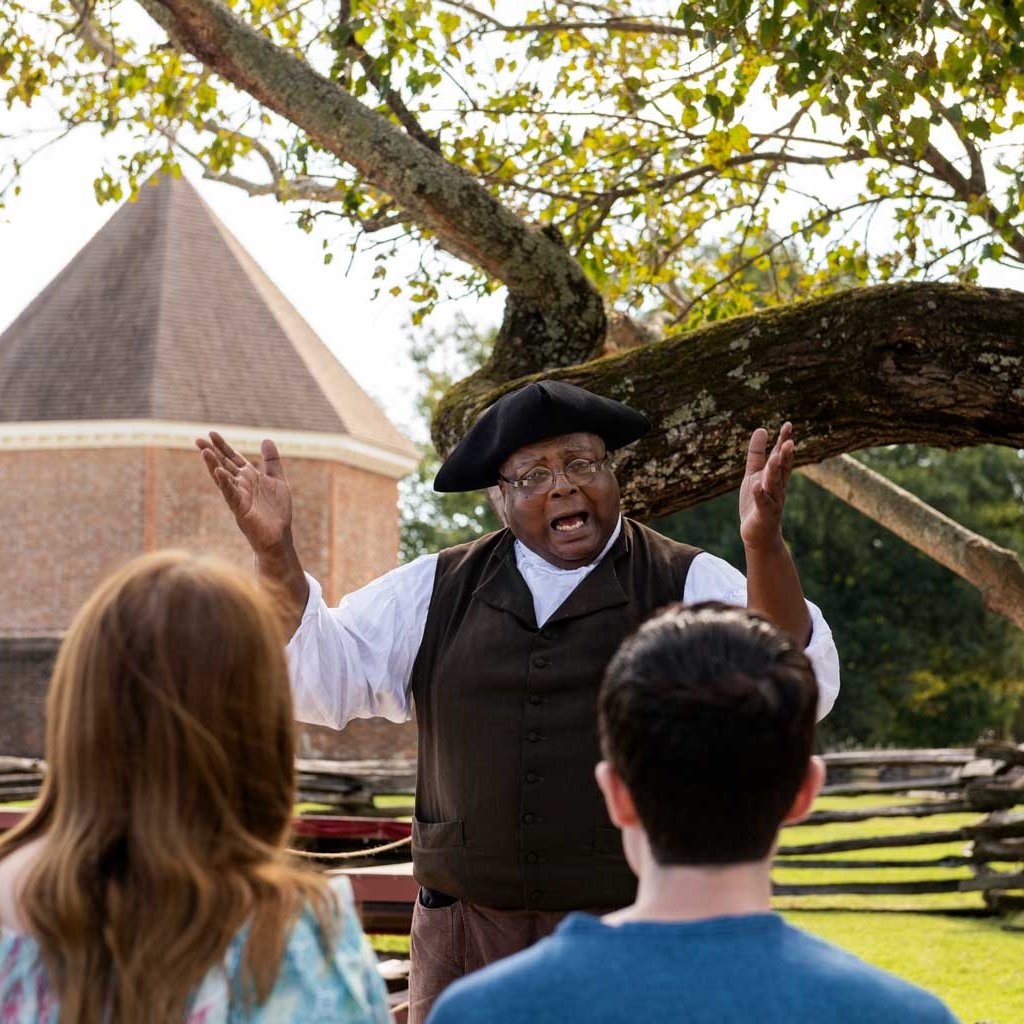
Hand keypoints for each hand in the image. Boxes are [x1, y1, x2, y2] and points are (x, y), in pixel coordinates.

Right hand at [196, 432, 292, 554]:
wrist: (279, 536)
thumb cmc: (277, 511)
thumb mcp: (277, 480)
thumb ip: (271, 461)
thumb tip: (266, 439)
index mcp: (249, 477)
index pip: (233, 458)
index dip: (223, 446)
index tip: (211, 433)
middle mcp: (241, 485)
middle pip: (224, 465)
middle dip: (212, 452)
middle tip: (198, 439)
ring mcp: (239, 497)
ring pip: (223, 478)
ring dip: (213, 465)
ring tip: (204, 451)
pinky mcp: (240, 509)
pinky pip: (231, 494)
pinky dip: (225, 483)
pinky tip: (218, 472)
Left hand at [738, 422, 794, 551]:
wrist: (758, 533)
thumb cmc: (757, 501)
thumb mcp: (754, 473)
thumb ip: (757, 454)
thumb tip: (761, 429)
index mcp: (776, 476)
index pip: (782, 456)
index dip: (784, 441)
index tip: (788, 425)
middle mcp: (778, 487)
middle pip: (782, 469)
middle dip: (786, 456)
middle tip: (789, 441)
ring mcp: (773, 501)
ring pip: (774, 484)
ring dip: (775, 472)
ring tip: (775, 458)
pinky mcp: (764, 513)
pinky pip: (762, 502)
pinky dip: (760, 493)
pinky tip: (757, 485)